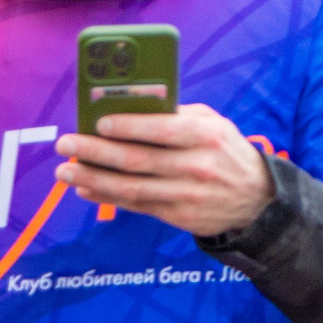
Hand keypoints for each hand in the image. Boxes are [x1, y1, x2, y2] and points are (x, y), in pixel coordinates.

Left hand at [56, 103, 273, 238]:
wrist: (257, 199)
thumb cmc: (226, 151)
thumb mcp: (213, 124)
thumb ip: (177, 114)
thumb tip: (130, 106)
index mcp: (205, 136)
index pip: (161, 129)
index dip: (127, 127)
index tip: (98, 123)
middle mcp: (196, 166)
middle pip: (137, 160)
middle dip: (95, 152)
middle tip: (66, 145)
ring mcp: (186, 195)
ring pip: (130, 187)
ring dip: (92, 179)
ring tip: (65, 171)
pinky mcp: (178, 216)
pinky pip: (136, 205)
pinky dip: (107, 197)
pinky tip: (85, 189)